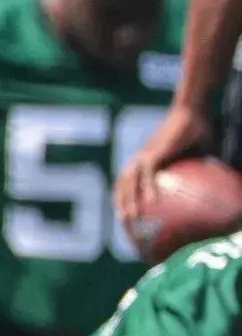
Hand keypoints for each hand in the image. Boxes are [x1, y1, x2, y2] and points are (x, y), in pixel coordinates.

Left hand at [115, 105, 214, 221]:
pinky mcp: (154, 152)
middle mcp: (141, 159)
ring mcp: (145, 156)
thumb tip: (215, 188)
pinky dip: (147, 187)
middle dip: (121, 203)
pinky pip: (148, 174)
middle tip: (124, 222)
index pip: (129, 182)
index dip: (125, 197)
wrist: (194, 112)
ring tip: (132, 217)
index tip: (127, 214)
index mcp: (147, 160)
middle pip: (123, 184)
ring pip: (130, 181)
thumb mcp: (199, 156)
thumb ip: (200, 171)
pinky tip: (152, 202)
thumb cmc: (197, 132)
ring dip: (129, 199)